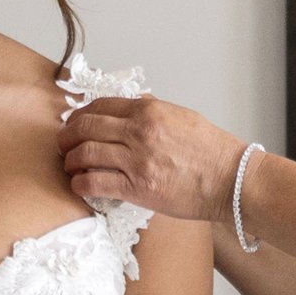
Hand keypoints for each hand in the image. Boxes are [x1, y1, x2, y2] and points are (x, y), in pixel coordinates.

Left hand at [60, 93, 248, 227]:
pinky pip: (95, 183)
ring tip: (70, 166)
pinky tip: (80, 185)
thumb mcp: (181, 117)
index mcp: (150, 110)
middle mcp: (139, 132)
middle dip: (68, 135)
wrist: (231, 180)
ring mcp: (137, 161)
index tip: (75, 123)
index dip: (80, 114)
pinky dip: (80, 184)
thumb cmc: (212, 151)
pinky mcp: (138, 189)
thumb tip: (128, 107)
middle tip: (64, 144)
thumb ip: (152, 110)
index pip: (101, 105)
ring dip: (71, 160)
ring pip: (85, 154)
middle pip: (86, 127)